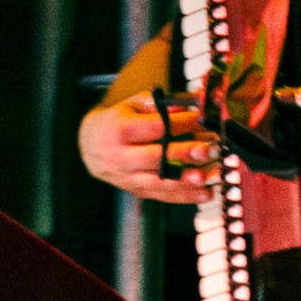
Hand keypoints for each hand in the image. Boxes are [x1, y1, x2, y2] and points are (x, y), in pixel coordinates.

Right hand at [77, 90, 219, 204]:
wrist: (90, 146)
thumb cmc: (117, 121)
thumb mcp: (131, 105)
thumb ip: (156, 104)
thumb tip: (182, 106)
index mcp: (121, 130)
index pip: (156, 127)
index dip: (181, 123)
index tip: (203, 119)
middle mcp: (122, 157)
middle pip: (156, 158)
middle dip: (184, 154)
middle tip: (209, 149)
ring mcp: (128, 177)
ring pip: (160, 183)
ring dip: (188, 181)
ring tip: (210, 176)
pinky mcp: (136, 191)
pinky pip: (162, 196)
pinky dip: (185, 197)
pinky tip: (205, 193)